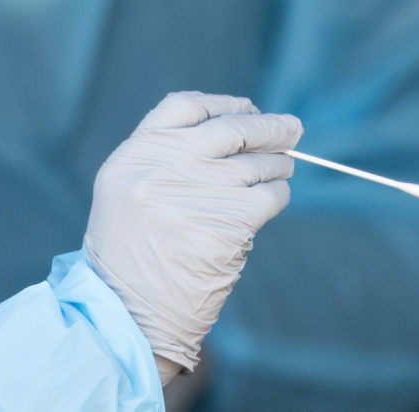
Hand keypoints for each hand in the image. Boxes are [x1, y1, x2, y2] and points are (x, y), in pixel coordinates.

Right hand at [84, 92, 301, 375]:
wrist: (129, 314)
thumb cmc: (131, 256)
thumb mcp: (126, 194)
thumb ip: (166, 159)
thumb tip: (234, 128)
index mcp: (133, 157)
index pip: (184, 106)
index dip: (223, 105)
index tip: (247, 109)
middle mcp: (161, 169)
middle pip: (229, 129)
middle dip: (269, 127)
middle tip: (292, 128)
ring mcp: (194, 196)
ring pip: (257, 163)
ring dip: (278, 164)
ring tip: (282, 169)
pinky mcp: (226, 225)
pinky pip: (269, 196)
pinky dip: (278, 193)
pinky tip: (273, 200)